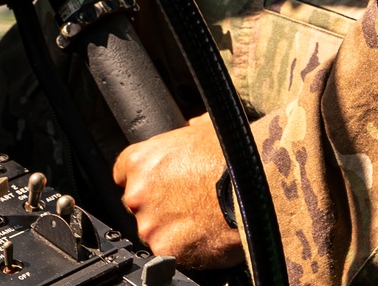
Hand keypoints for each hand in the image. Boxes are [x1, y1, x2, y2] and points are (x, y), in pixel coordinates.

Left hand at [113, 114, 243, 267]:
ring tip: (200, 216)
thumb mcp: (206, 127)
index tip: (157, 180)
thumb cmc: (232, 153)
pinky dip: (183, 245)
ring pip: (153, 228)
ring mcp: (149, 224)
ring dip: (170, 226)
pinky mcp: (165, 250)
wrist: (254, 184)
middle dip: (157, 203)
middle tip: (186, 199)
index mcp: (142, 159)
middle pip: (138, 202)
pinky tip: (203, 232)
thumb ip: (187, 133)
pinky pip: (169, 250)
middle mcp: (138, 192)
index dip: (143, 175)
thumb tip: (190, 128)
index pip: (123, 171)